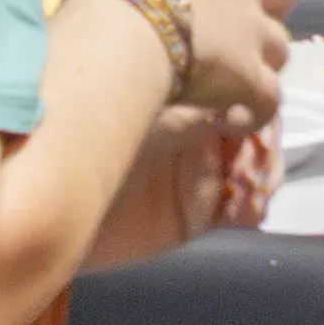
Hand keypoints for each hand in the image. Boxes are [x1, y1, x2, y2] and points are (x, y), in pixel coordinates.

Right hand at [68, 0, 301, 119]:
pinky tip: (234, 119)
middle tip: (238, 22)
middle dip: (270, 1)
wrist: (118, 29)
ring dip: (260, 60)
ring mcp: (251, 27)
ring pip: (280, 43)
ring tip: (233, 78)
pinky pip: (267, 98)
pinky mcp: (248, 73)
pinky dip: (255, 109)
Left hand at [95, 109, 269, 262]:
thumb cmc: (100, 149)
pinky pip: (241, 212)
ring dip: (263, 181)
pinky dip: (252, 210)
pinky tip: (248, 210)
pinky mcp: (198, 217)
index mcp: (195, 111)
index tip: (260, 134)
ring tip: (251, 192)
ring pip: (257, 175)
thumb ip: (200, 116)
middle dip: (265, 154)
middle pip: (258, 140)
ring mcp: (203, 180)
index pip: (247, 107)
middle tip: (254, 172)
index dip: (262, 118)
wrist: (58, 208)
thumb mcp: (152, 122)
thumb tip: (245, 110)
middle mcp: (204, 143)